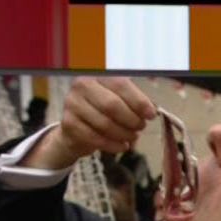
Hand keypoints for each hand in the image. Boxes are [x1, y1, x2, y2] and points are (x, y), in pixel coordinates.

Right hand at [25, 77, 156, 170]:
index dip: (139, 101)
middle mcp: (82, 85)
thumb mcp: (121, 99)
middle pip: (112, 105)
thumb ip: (136, 101)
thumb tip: (152, 110)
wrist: (78, 129)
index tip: (151, 115)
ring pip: (105, 124)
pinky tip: (122, 146)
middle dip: (132, 119)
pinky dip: (114, 145)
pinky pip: (96, 138)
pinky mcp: (68, 124)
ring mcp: (72, 104)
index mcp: (97, 74)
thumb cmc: (105, 111)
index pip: (121, 85)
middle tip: (141, 127)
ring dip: (124, 134)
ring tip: (132, 136)